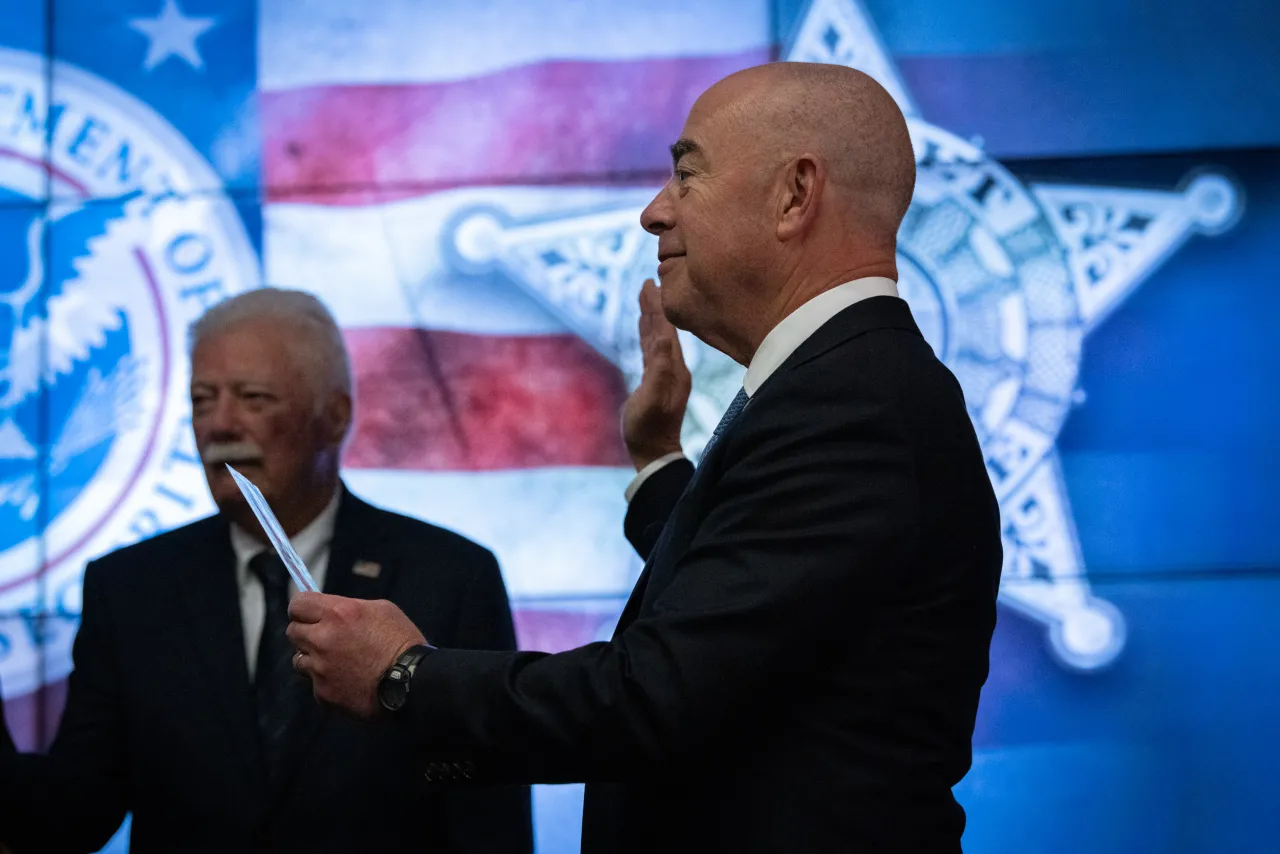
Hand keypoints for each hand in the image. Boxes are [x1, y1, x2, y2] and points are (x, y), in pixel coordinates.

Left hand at [287, 593, 426, 718]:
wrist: (413, 683)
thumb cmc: (402, 642)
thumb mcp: (381, 610)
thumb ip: (348, 608)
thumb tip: (330, 611)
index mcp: (337, 613)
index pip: (297, 604)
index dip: (302, 608)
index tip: (308, 613)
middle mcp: (323, 639)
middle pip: (293, 632)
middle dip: (306, 633)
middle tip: (324, 638)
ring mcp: (320, 669)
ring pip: (299, 661)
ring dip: (313, 659)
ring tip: (339, 662)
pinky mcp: (323, 694)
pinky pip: (315, 684)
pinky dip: (327, 682)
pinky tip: (349, 681)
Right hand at [621, 279, 691, 470]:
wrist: (654, 453)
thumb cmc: (648, 429)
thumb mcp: (651, 399)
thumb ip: (658, 370)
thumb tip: (665, 339)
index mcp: (674, 367)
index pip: (666, 329)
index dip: (657, 306)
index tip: (649, 283)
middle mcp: (673, 367)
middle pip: (663, 328)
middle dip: (654, 305)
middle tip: (647, 282)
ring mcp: (665, 374)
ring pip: (657, 337)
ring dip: (651, 317)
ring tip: (645, 297)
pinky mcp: (656, 381)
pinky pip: (651, 350)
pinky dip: (647, 334)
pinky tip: (643, 328)